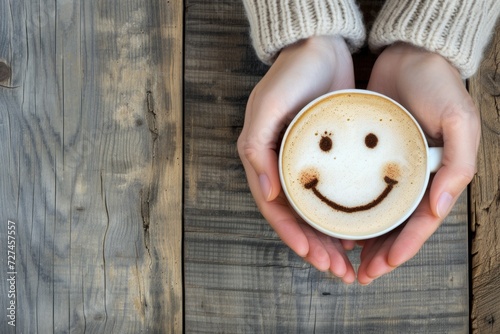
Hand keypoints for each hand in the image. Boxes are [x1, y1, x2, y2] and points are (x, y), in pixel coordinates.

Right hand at [237, 36, 356, 282]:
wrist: (319, 47)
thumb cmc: (290, 75)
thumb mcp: (267, 107)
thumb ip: (257, 148)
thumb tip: (267, 193)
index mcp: (264, 160)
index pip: (277, 209)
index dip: (293, 236)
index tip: (314, 257)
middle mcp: (282, 167)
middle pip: (297, 218)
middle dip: (315, 247)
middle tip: (337, 270)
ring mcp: (305, 163)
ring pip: (316, 211)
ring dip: (329, 238)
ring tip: (348, 261)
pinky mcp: (326, 157)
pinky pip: (332, 193)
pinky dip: (341, 214)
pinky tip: (355, 228)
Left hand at [357, 43, 479, 283]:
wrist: (410, 55)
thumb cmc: (439, 86)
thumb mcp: (459, 121)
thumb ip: (458, 165)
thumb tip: (439, 208)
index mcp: (435, 176)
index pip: (419, 223)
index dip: (402, 248)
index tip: (382, 268)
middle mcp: (412, 177)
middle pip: (395, 225)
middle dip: (379, 253)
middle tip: (358, 274)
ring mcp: (389, 168)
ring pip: (375, 212)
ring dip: (362, 237)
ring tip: (343, 257)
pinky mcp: (368, 154)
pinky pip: (357, 187)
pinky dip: (348, 207)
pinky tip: (333, 220)